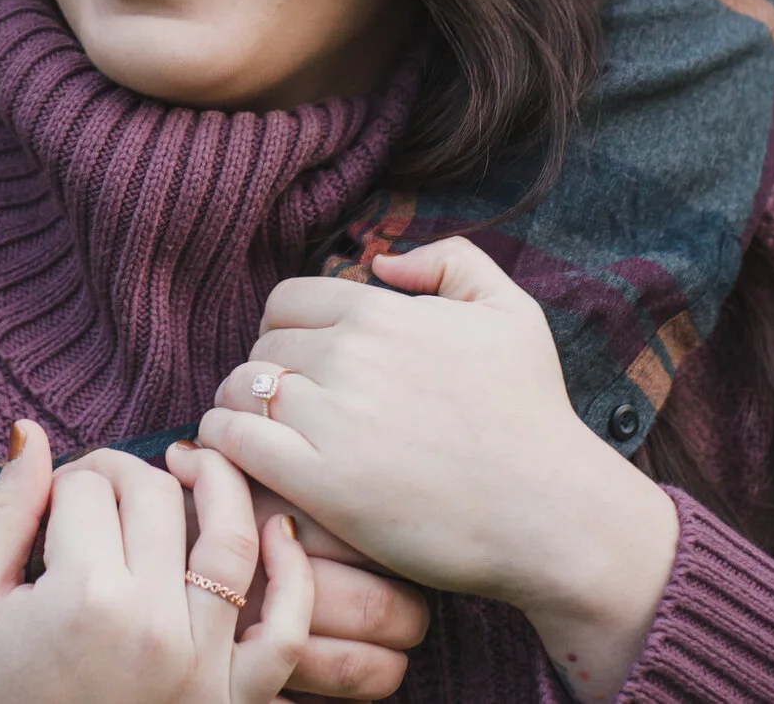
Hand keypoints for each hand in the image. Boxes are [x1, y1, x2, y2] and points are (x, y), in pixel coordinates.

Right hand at [0, 421, 314, 703]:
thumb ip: (3, 514)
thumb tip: (31, 432)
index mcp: (82, 600)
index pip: (86, 489)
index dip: (64, 481)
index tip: (50, 503)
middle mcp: (152, 627)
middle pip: (155, 498)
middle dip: (122, 474)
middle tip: (98, 490)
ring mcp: (202, 667)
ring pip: (231, 540)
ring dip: (217, 484)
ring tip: (189, 463)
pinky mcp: (233, 703)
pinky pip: (285, 631)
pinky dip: (292, 576)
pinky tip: (276, 531)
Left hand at [197, 241, 679, 701]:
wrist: (552, 511)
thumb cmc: (533, 413)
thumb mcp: (510, 311)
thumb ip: (450, 261)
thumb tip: (381, 264)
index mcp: (383, 312)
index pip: (288, 300)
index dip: (288, 327)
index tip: (302, 359)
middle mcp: (350, 355)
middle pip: (264, 345)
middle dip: (267, 368)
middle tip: (284, 402)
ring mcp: (332, 418)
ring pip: (241, 388)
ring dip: (238, 403)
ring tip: (253, 426)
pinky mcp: (320, 481)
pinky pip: (236, 440)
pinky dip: (222, 440)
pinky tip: (235, 452)